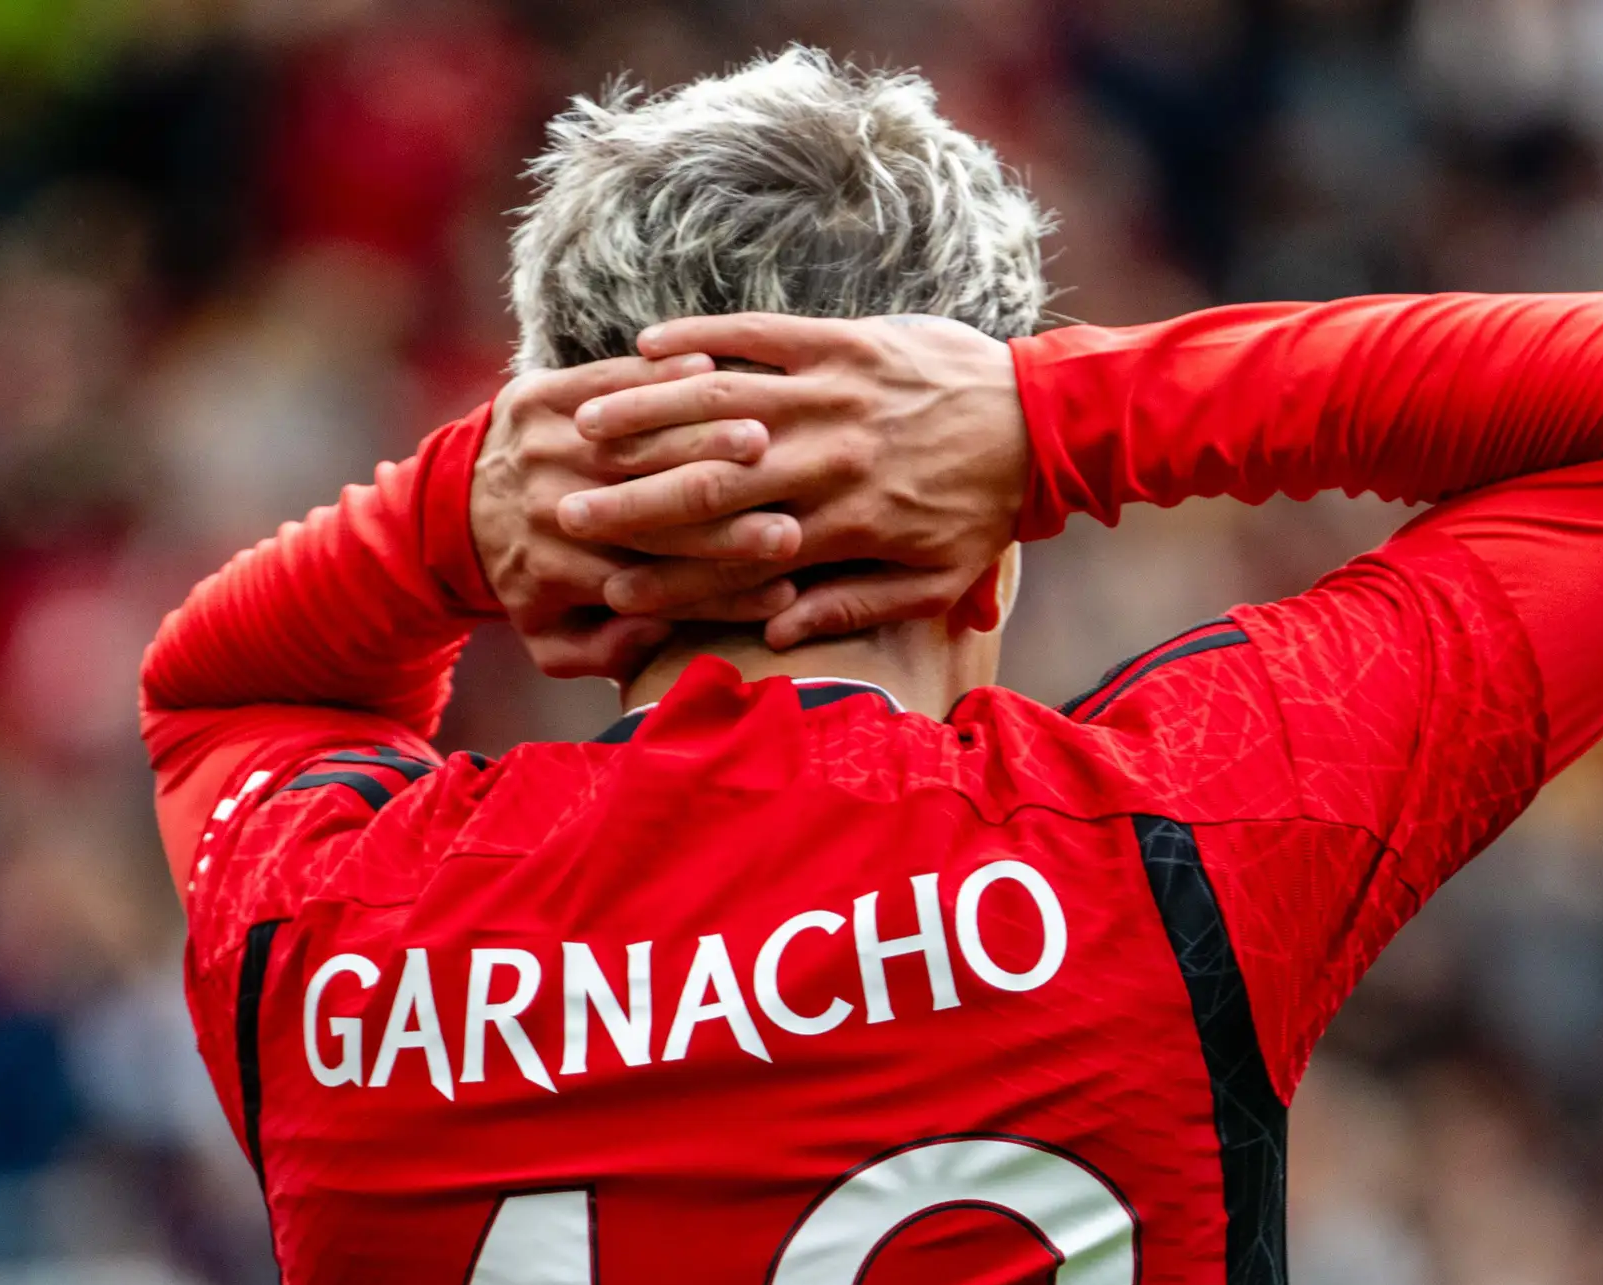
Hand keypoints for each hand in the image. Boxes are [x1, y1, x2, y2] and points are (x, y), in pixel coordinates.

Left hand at [473, 353, 804, 680]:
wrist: (445, 510)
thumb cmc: (524, 582)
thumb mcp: (550, 640)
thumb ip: (605, 653)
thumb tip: (658, 631)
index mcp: (557, 573)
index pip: (656, 583)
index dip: (722, 590)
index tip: (783, 591)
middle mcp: (550, 508)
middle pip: (653, 514)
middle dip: (725, 521)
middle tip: (790, 526)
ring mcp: (541, 448)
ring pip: (636, 445)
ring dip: (703, 440)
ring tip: (764, 443)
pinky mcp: (537, 397)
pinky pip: (606, 380)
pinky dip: (659, 377)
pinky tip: (713, 373)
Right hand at [555, 315, 1030, 649]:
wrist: (1042, 423)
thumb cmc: (985, 511)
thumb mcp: (934, 581)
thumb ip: (855, 607)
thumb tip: (777, 631)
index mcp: (846, 526)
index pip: (737, 554)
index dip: (669, 573)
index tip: (606, 586)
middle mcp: (831, 460)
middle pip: (712, 482)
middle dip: (633, 496)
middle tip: (560, 506)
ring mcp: (835, 394)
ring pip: (722, 404)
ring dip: (647, 412)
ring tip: (583, 425)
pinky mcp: (844, 341)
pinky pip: (760, 336)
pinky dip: (704, 337)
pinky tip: (649, 346)